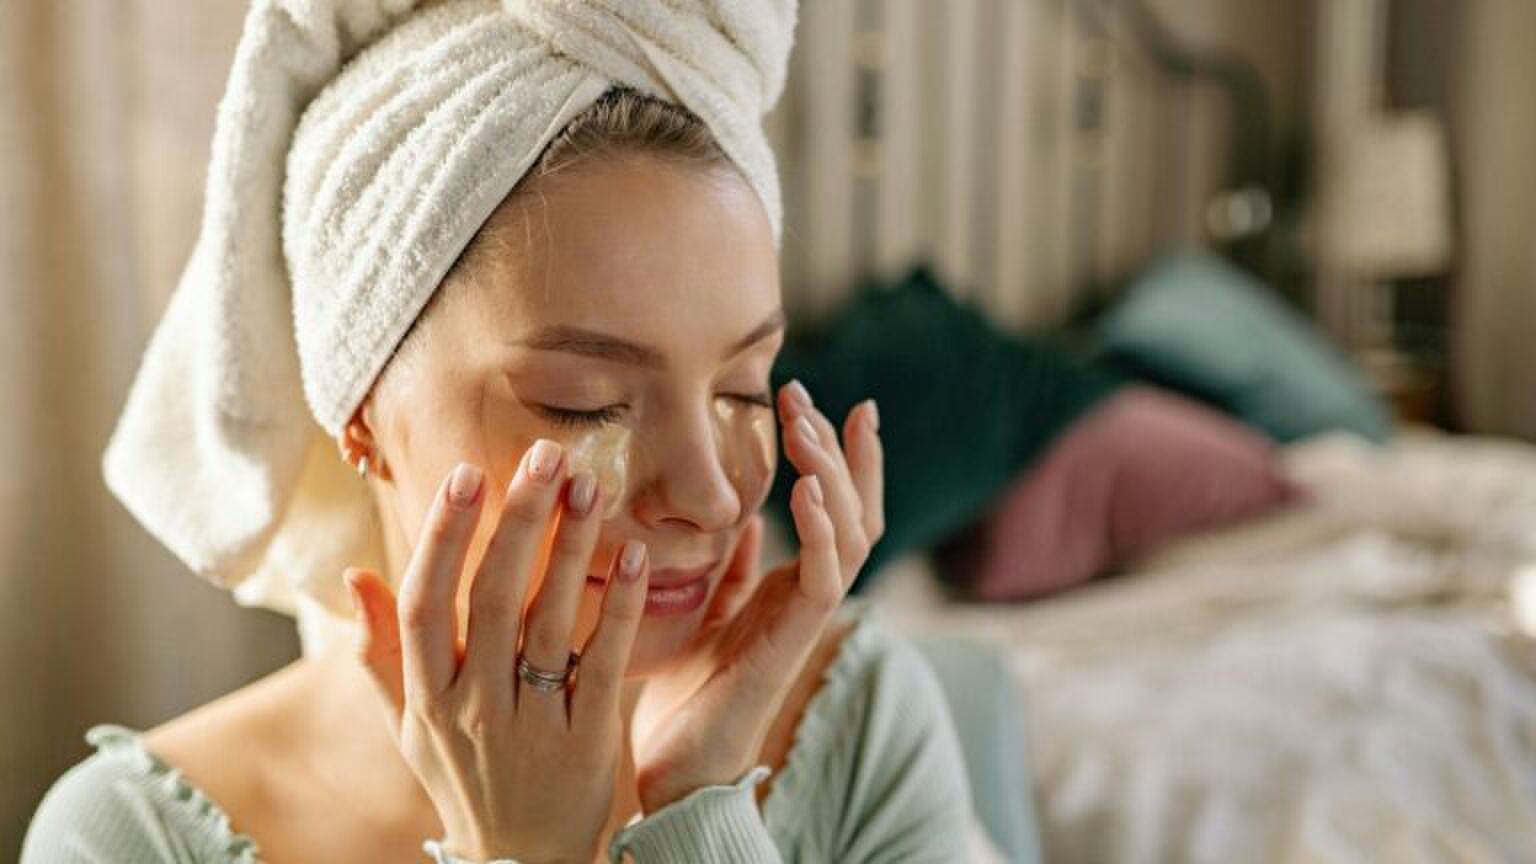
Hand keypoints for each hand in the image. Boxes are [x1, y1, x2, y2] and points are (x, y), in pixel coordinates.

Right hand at [345, 442, 649, 862]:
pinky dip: (621, 607)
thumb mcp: (410, 728)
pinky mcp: (588, 742)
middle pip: (492, 598)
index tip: (466, 471)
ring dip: (570, 547)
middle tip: (547, 454)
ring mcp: (531, 726)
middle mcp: (474, 708)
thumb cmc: (465, 781)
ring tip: (589, 484)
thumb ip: (380, 653)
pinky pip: (605, 661)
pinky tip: (637, 556)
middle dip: (518, 519)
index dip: (442, 534)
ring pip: (550, 622)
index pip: (426, 601)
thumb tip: (353, 576)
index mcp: (427, 697)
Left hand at [629, 382, 883, 812]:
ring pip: (852, 533)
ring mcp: (808, 615)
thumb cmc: (686, 688)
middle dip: (843, 449)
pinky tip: (807, 491)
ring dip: (834, 474)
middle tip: (809, 396)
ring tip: (808, 424)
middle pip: (858, 509)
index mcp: (794, 583)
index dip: (847, 458)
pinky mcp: (794, 639)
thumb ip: (732, 566)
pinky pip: (825, 577)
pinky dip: (823, 531)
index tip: (835, 400)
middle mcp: (811, 594)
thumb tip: (743, 515)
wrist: (676, 757)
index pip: (841, 508)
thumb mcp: (705, 608)